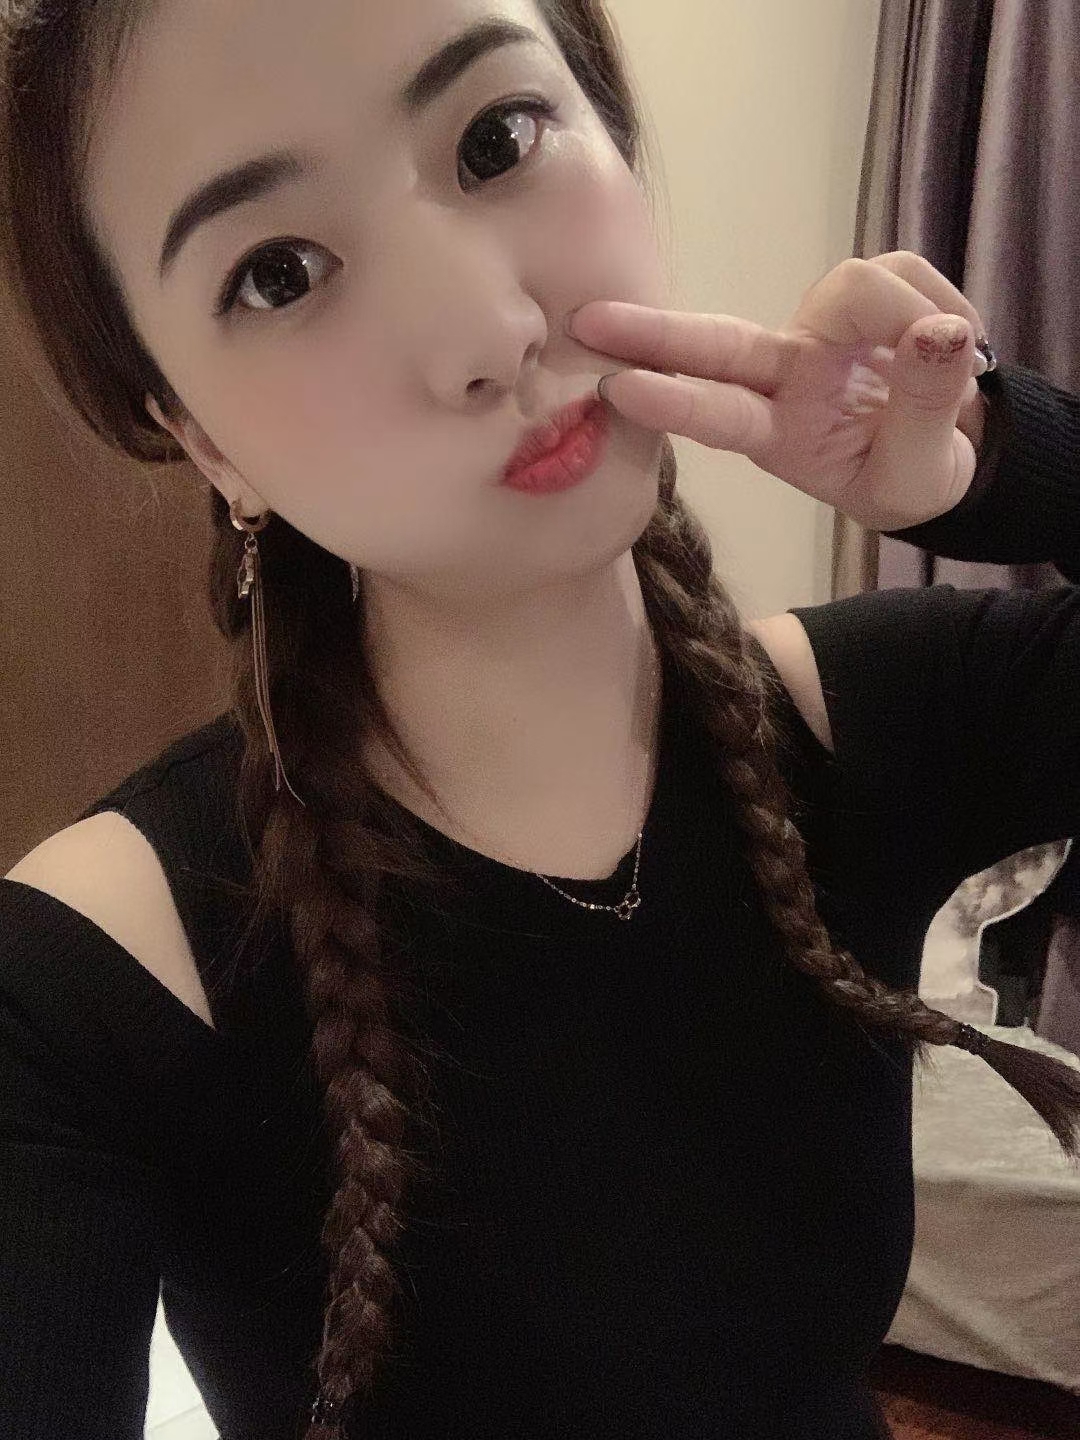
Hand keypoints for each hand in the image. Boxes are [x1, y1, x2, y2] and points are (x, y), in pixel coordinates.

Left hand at [566, 252, 989, 532]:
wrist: (953, 444)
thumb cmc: (912, 475)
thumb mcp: (920, 476)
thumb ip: (923, 412)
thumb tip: (936, 334)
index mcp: (781, 433)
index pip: (721, 412)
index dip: (675, 399)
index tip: (619, 390)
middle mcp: (782, 375)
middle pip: (717, 344)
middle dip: (653, 332)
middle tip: (586, 321)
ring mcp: (817, 330)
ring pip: (854, 289)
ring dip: (911, 315)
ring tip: (957, 362)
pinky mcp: (859, 291)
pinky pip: (904, 274)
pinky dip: (942, 305)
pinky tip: (956, 342)